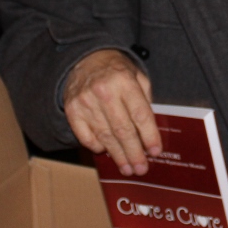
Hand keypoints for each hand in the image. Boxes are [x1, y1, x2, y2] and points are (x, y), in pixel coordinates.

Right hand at [63, 48, 160, 176]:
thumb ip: (145, 99)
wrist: (85, 59)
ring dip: (117, 155)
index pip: (140, 115)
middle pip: (122, 130)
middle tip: (141, 169)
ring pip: (105, 136)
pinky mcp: (72, 110)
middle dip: (133, 153)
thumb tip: (150, 130)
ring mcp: (85, 102)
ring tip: (127, 168)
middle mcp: (104, 92)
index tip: (155, 152)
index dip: (149, 136)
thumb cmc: (117, 70)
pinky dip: (97, 146)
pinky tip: (107, 152)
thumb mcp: (137, 76)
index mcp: (125, 81)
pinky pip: (86, 136)